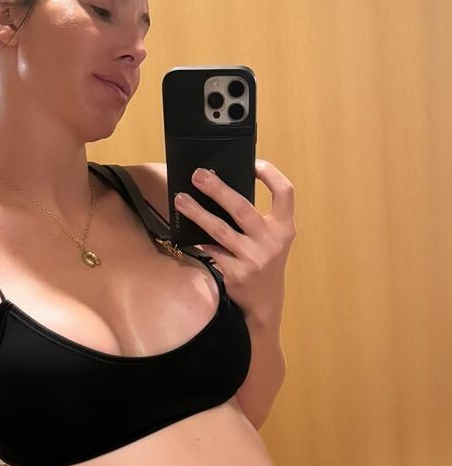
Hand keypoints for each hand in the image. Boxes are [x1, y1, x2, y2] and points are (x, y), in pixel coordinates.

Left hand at [174, 158, 295, 324]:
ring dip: (197, 212)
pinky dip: (198, 238)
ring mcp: (253, 258)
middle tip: (198, 175)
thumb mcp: (271, 240)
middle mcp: (272, 241)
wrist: (264, 303)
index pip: (285, 192)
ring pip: (219, 229)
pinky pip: (211, 250)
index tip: (253, 162)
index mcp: (284, 228)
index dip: (270, 174)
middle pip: (242, 207)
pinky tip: (184, 229)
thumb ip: (258, 219)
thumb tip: (222, 190)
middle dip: (217, 189)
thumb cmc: (264, 263)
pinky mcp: (236, 273)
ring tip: (180, 199)